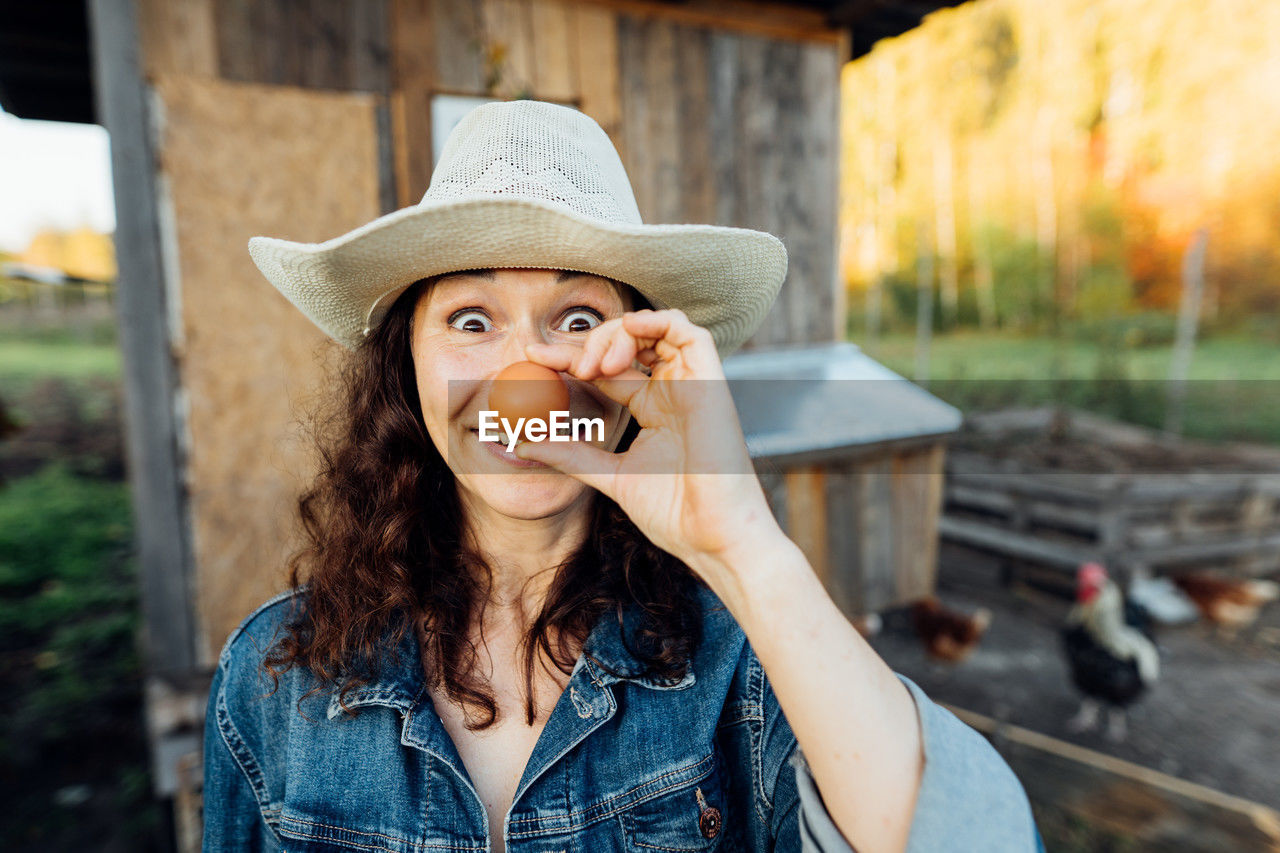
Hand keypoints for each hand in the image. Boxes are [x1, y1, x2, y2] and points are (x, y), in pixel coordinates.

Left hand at [515, 308, 781, 585]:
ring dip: (619, 334)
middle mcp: (673, 391)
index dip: (570, 359)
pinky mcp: (711, 383)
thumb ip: (571, 455)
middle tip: (565, 366)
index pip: (607, 370)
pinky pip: (689, 332)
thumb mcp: (610, 476)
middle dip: (590, 344)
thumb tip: (522, 442)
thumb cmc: (675, 514)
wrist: (712, 537)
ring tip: (595, 365)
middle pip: (629, 344)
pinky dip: (655, 322)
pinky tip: (625, 337)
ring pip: (657, 328)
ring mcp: (693, 385)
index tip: (532, 358)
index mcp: (653, 410)